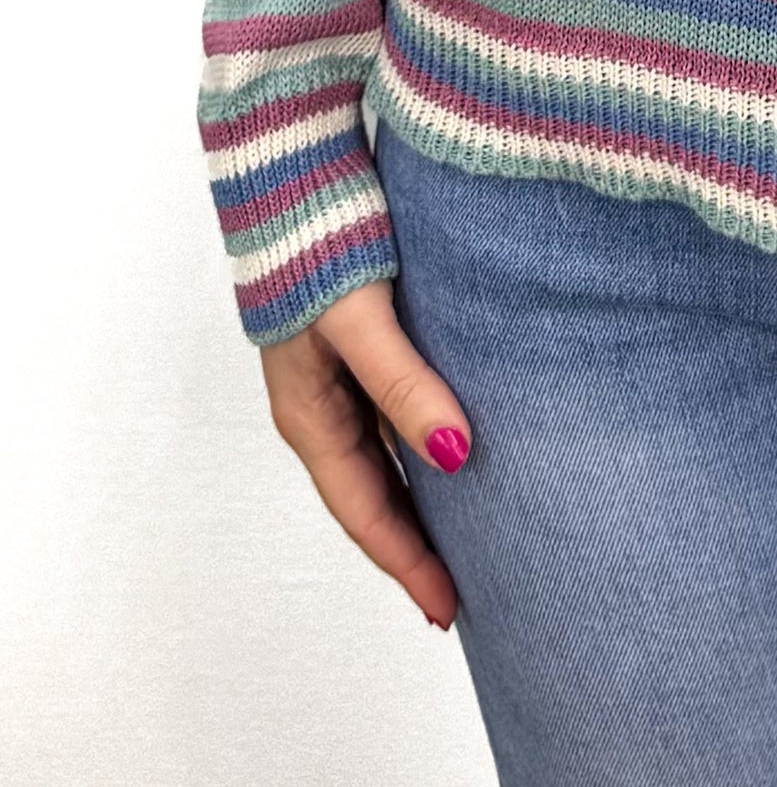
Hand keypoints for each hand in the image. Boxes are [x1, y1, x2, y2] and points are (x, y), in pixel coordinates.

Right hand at [258, 277, 474, 627]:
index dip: (407, 564)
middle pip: (374, 499)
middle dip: (416, 548)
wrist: (294, 174)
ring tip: (470, 540)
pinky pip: (395, 419)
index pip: (366, 514)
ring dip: (423, 504)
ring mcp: (339, 381)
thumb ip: (406, 387)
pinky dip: (423, 450)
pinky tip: (457, 454)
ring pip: (386, 462)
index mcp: (311, 418)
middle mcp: (323, 409)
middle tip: (468, 594)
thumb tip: (458, 457)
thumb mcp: (361, 323)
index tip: (449, 611)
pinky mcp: (360, 347)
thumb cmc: (318, 247)